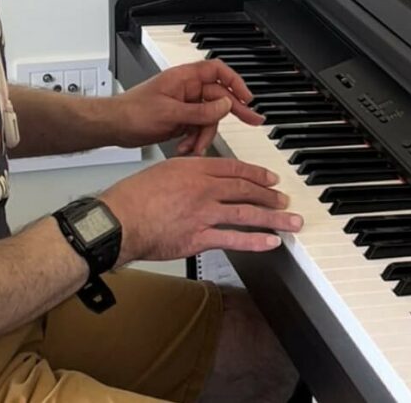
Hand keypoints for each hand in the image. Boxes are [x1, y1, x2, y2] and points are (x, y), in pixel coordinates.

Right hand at [101, 156, 302, 263]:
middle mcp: (204, 188)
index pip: (235, 168)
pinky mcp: (199, 238)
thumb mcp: (164, 170)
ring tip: (290, 221)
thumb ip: (187, 173)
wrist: (120, 219)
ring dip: (272, 217)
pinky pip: (234, 240)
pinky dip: (255, 241)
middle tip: (285, 201)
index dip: (257, 174)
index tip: (271, 179)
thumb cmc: (134, 195)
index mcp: (195, 168)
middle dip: (270, 196)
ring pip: (246, 213)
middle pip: (246, 190)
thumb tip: (202, 179)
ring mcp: (204, 214)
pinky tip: (270, 242)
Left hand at [109, 60, 263, 154]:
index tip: (246, 97)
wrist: (114, 127)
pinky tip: (185, 148)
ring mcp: (184, 105)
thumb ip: (201, 111)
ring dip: (204, 135)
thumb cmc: (133, 111)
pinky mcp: (180, 120)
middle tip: (253, 120)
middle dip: (232, 112)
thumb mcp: (170, 113)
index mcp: (184, 78)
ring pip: (208, 118)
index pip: (217, 71)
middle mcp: (186, 89)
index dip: (235, 81)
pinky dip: (194, 140)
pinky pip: (197, 129)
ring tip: (194, 147)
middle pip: (218, 97)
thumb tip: (226, 104)